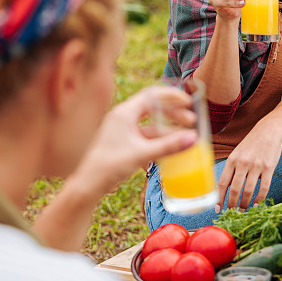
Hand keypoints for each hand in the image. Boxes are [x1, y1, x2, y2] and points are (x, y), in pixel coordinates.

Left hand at [71, 85, 197, 195]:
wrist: (88, 185)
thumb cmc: (109, 166)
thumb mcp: (142, 154)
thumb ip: (169, 146)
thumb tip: (193, 138)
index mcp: (124, 112)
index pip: (152, 95)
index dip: (172, 96)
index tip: (188, 102)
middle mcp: (123, 117)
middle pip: (154, 108)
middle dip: (174, 113)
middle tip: (191, 121)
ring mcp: (123, 130)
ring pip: (151, 124)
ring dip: (168, 129)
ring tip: (185, 137)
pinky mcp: (123, 142)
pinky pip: (145, 137)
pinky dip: (159, 141)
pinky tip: (171, 150)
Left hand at [215, 124, 281, 211]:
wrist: (269, 129)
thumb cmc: (251, 143)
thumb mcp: (237, 153)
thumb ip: (232, 168)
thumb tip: (225, 189)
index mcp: (232, 159)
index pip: (222, 183)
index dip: (219, 198)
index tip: (218, 209)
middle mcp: (242, 163)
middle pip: (234, 190)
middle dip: (232, 204)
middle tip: (232, 213)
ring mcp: (256, 165)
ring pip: (248, 191)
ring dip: (245, 204)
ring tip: (243, 210)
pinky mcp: (269, 167)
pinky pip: (264, 188)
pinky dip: (259, 199)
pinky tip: (256, 204)